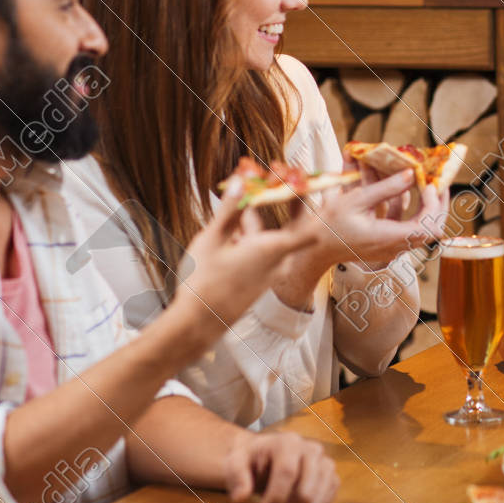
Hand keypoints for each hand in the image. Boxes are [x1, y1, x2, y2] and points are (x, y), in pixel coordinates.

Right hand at [174, 170, 309, 327]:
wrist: (198, 325)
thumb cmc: (204, 282)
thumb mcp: (213, 239)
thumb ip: (230, 209)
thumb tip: (241, 180)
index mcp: (272, 249)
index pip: (305, 221)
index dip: (304, 198)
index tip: (297, 177)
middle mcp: (278, 262)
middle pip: (290, 225)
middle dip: (281, 199)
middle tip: (271, 178)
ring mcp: (268, 273)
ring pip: (272, 237)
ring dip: (260, 216)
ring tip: (244, 193)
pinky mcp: (258, 280)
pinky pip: (263, 250)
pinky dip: (253, 233)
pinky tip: (234, 223)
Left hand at [225, 430, 338, 502]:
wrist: (266, 457)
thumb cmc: (250, 461)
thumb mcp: (236, 463)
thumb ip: (236, 477)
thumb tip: (240, 497)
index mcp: (287, 442)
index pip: (287, 472)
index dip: (276, 497)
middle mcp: (311, 448)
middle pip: (306, 490)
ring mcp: (324, 461)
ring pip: (319, 496)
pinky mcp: (330, 474)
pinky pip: (329, 496)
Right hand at [291, 170, 446, 270]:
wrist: (316, 248)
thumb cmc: (331, 225)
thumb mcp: (356, 200)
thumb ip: (386, 188)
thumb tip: (410, 175)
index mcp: (389, 237)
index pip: (428, 227)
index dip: (434, 205)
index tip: (428, 184)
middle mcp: (395, 247)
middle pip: (433, 230)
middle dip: (439, 205)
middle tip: (439, 183)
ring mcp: (393, 248)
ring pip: (424, 230)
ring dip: (428, 207)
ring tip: (428, 185)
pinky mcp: (389, 245)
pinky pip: (410, 229)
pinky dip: (413, 212)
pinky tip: (406, 193)